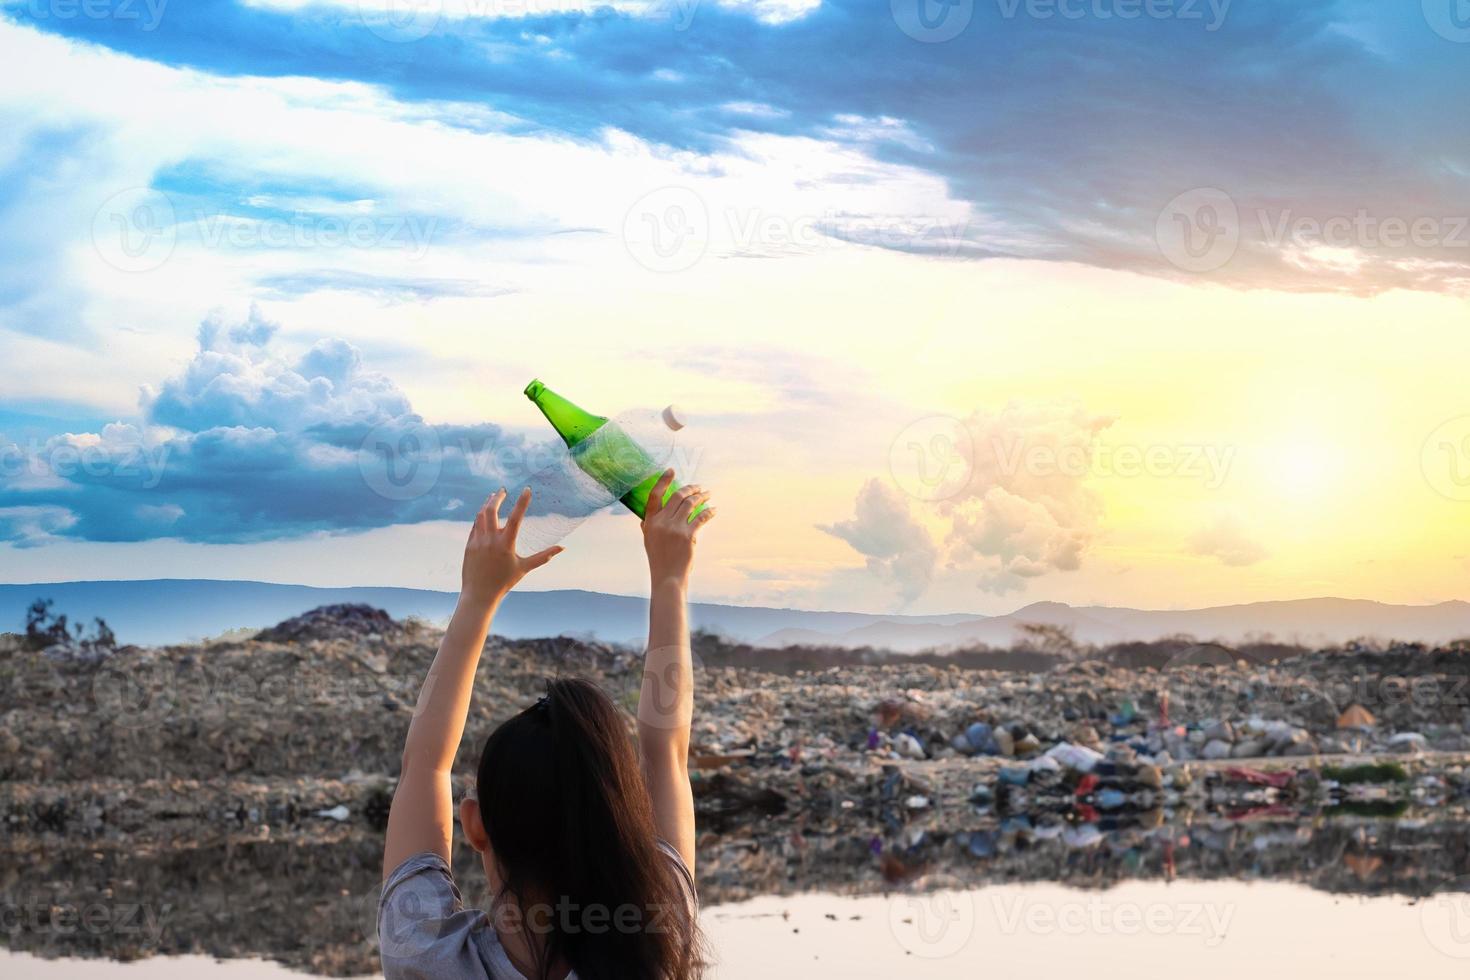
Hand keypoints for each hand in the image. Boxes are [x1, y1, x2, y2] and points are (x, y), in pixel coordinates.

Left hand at [461, 488, 562, 606]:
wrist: (479, 594)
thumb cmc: (504, 582)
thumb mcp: (525, 568)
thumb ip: (544, 556)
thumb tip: (562, 548)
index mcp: (506, 544)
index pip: (515, 518)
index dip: (522, 502)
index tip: (527, 489)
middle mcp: (490, 540)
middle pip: (492, 511)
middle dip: (498, 497)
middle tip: (503, 490)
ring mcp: (478, 541)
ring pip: (481, 515)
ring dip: (487, 504)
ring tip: (493, 497)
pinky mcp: (469, 545)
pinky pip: (475, 526)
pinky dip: (480, 517)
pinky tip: (484, 513)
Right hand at [641, 469, 714, 587]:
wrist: (667, 577)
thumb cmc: (659, 560)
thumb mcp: (648, 541)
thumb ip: (648, 527)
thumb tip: (646, 519)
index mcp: (650, 521)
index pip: (654, 495)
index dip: (663, 481)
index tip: (671, 470)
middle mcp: (661, 522)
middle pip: (677, 496)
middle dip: (690, 488)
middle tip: (699, 487)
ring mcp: (675, 528)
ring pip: (690, 504)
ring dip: (702, 497)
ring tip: (708, 494)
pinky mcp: (688, 535)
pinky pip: (701, 517)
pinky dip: (709, 512)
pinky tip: (714, 510)